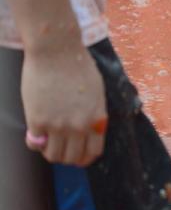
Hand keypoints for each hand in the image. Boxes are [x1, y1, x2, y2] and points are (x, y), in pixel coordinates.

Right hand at [21, 45, 106, 165]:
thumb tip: (88, 130)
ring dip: (50, 152)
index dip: (84, 158)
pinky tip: (35, 134)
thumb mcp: (96, 93)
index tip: (77, 156)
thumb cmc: (78, 66)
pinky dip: (35, 143)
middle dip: (66, 157)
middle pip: (72, 158)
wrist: (56, 51)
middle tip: (60, 149)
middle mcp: (79, 126)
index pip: (93, 152)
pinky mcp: (37, 120)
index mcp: (97, 119)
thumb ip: (93, 114)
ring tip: (48, 142)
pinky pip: (35, 144)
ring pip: (53, 156)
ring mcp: (58, 125)